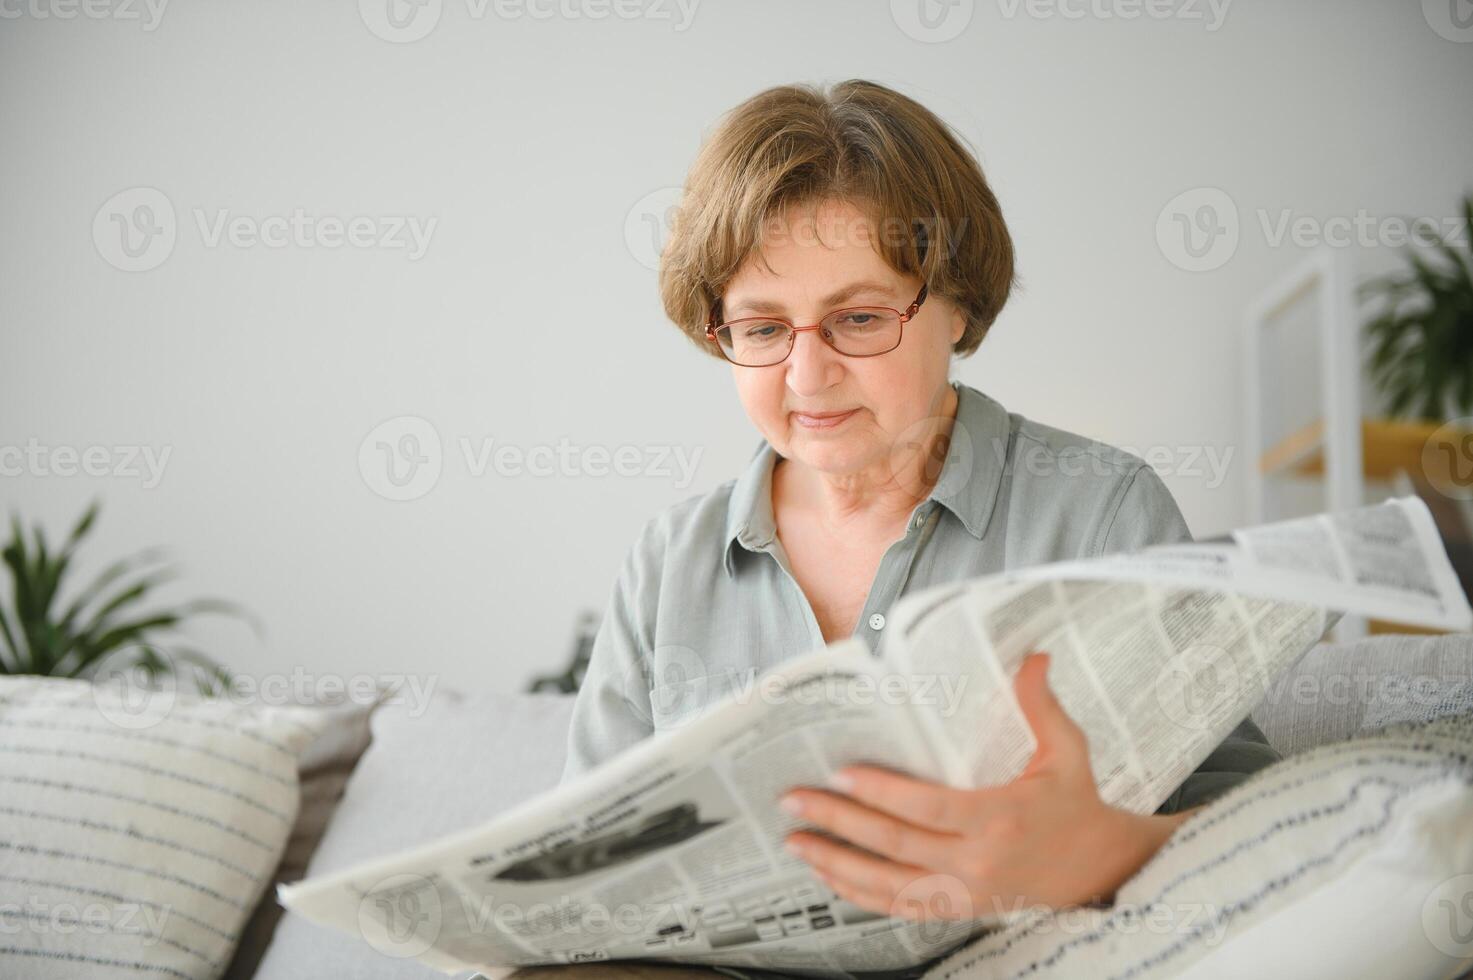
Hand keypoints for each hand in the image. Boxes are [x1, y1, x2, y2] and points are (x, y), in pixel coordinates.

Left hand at [779, 652, 1195, 920]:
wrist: (1100, 869)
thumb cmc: (1076, 803)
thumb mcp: (1068, 752)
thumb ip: (1042, 705)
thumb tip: (1033, 655)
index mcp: (1000, 817)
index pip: (929, 808)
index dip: (882, 794)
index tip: (841, 775)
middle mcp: (978, 861)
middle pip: (896, 845)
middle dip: (839, 823)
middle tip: (794, 801)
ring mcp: (966, 891)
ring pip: (889, 884)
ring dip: (838, 863)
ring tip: (796, 841)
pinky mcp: (959, 908)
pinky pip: (900, 907)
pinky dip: (860, 894)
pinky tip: (828, 874)